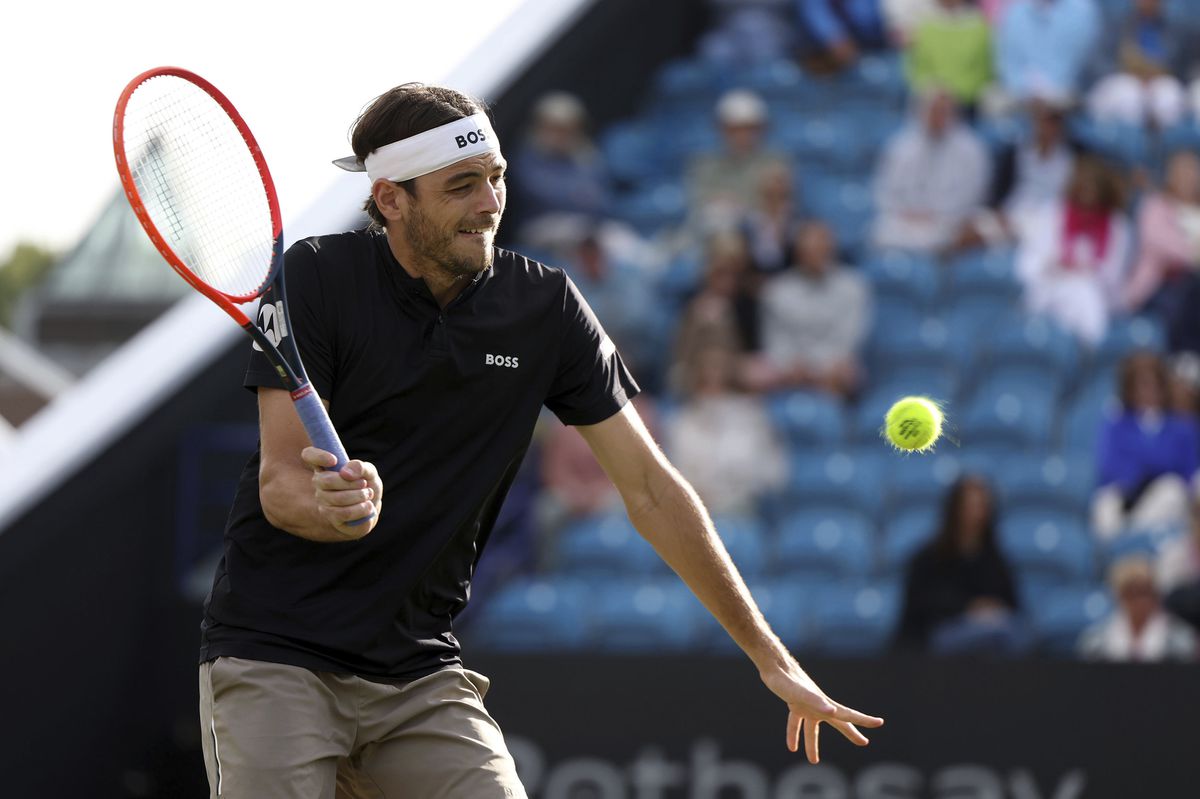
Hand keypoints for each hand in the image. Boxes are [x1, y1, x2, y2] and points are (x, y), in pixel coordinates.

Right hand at [301, 447, 381, 538]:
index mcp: (326, 465)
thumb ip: (361, 467)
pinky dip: (360, 509)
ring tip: (368, 494)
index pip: (309, 455)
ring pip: (337, 498)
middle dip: (350, 483)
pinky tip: (367, 506)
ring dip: (359, 496)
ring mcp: (322, 499)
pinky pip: (343, 513)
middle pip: (326, 480)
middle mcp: (319, 481)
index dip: (318, 456)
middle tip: (364, 483)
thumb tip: (345, 473)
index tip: (334, 460)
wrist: (370, 507)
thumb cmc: (366, 485)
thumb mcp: (369, 472)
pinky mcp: (330, 515)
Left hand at [761, 662, 883, 763]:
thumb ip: (816, 702)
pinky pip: (796, 722)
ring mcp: (806, 704)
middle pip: (837, 722)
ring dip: (813, 744)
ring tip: (814, 761)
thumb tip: (832, 712)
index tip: (880, 722)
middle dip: (850, 733)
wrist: (772, 665)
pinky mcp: (794, 703)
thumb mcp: (799, 693)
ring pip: (813, 728)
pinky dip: (794, 734)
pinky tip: (791, 747)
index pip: (847, 714)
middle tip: (864, 742)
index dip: (864, 720)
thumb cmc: (786, 679)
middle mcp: (818, 705)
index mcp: (824, 703)